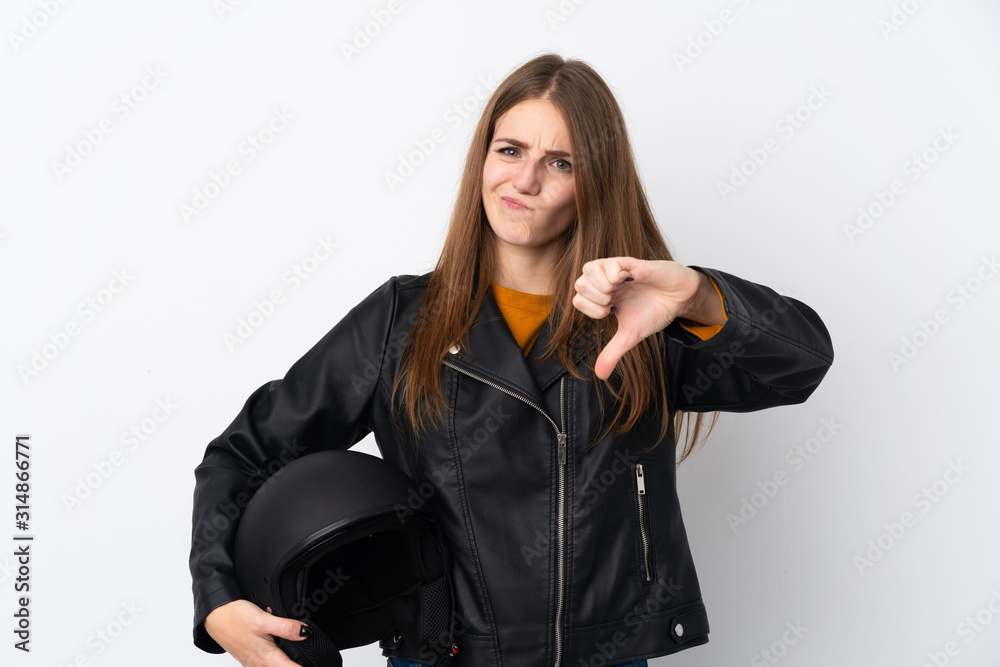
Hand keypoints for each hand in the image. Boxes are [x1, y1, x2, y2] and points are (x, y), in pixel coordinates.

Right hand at [204, 599, 308, 666]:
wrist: (214, 616)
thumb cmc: (235, 617)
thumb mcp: (264, 620)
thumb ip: (286, 628)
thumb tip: (306, 633)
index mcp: (267, 659)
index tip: (320, 663)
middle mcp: (261, 665)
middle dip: (299, 664)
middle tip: (314, 659)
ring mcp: (255, 664)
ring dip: (288, 662)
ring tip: (300, 658)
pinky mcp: (251, 659)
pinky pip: (268, 665)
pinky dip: (278, 661)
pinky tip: (283, 654)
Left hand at [573, 257, 714, 379]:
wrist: (680, 299)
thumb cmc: (655, 311)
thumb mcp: (630, 336)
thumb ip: (613, 352)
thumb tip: (600, 375)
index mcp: (602, 296)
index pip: (578, 299)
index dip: (590, 310)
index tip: (612, 312)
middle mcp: (605, 281)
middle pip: (579, 284)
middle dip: (595, 300)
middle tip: (615, 302)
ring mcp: (616, 270)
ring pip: (588, 270)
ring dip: (602, 286)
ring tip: (620, 290)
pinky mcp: (631, 262)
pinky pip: (611, 263)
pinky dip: (616, 275)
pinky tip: (629, 280)